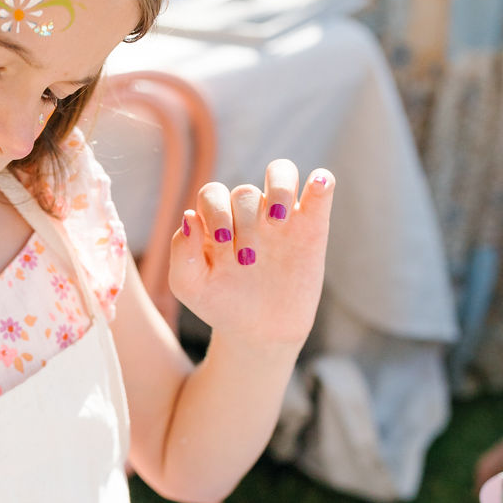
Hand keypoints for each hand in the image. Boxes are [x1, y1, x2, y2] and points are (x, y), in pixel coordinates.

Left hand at [169, 160, 333, 349]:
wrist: (259, 331)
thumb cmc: (219, 304)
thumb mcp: (189, 286)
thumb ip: (181, 252)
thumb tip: (190, 216)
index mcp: (216, 219)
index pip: (212, 194)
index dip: (215, 212)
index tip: (223, 244)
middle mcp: (248, 212)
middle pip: (244, 192)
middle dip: (244, 224)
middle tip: (247, 261)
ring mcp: (281, 216)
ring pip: (282, 172)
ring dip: (279, 188)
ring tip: (277, 220)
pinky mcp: (312, 226)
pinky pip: (319, 190)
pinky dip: (321, 181)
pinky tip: (318, 186)